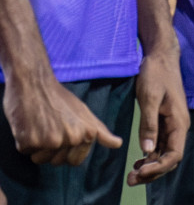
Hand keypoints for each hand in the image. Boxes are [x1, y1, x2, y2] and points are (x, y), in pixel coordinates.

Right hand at [2, 67, 123, 165]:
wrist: (34, 83)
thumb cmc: (60, 98)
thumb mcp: (84, 112)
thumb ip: (100, 131)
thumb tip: (118, 144)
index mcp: (86, 134)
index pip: (75, 161)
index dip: (66, 152)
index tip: (62, 133)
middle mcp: (71, 139)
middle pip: (56, 162)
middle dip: (51, 151)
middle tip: (49, 128)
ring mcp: (50, 141)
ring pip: (39, 159)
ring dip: (36, 147)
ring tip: (40, 125)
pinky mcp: (29, 142)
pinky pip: (26, 151)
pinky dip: (24, 140)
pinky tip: (29, 123)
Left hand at [126, 45, 187, 184]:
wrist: (161, 57)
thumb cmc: (156, 74)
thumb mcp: (149, 97)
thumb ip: (149, 124)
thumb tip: (147, 150)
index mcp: (179, 122)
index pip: (174, 154)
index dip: (158, 167)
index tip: (140, 171)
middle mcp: (178, 126)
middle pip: (170, 158)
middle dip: (153, 172)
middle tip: (131, 179)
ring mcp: (172, 125)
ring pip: (165, 154)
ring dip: (151, 166)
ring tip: (132, 175)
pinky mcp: (165, 122)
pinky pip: (160, 145)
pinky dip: (150, 156)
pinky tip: (138, 161)